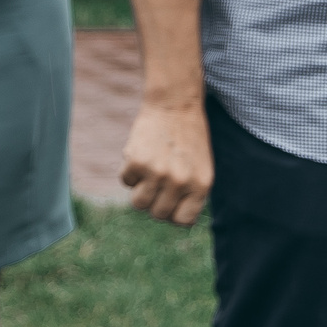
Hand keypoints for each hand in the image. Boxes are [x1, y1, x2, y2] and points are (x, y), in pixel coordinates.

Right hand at [121, 102, 213, 225]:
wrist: (174, 105)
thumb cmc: (189, 139)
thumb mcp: (200, 169)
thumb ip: (189, 194)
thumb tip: (168, 217)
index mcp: (201, 186)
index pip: (182, 221)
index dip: (172, 214)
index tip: (169, 203)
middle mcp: (180, 182)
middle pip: (158, 214)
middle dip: (154, 202)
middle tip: (155, 185)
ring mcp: (157, 173)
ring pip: (139, 203)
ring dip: (139, 191)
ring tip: (145, 176)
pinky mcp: (136, 162)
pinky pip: (125, 181)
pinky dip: (129, 172)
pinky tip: (139, 156)